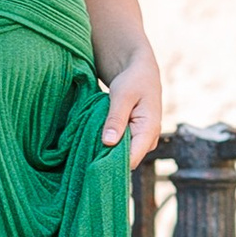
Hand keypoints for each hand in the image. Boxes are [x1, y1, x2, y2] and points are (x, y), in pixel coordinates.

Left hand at [101, 42, 163, 166]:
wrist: (141, 72)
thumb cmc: (133, 80)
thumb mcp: (122, 96)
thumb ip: (116, 119)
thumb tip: (108, 142)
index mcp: (149, 130)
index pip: (132, 159)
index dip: (113, 164)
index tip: (92, 164)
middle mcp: (149, 140)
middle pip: (127, 161)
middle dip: (108, 159)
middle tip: (86, 156)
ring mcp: (143, 140)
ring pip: (123, 155)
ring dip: (107, 152)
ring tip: (90, 147)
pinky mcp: (136, 138)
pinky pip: (122, 148)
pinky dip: (109, 146)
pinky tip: (96, 142)